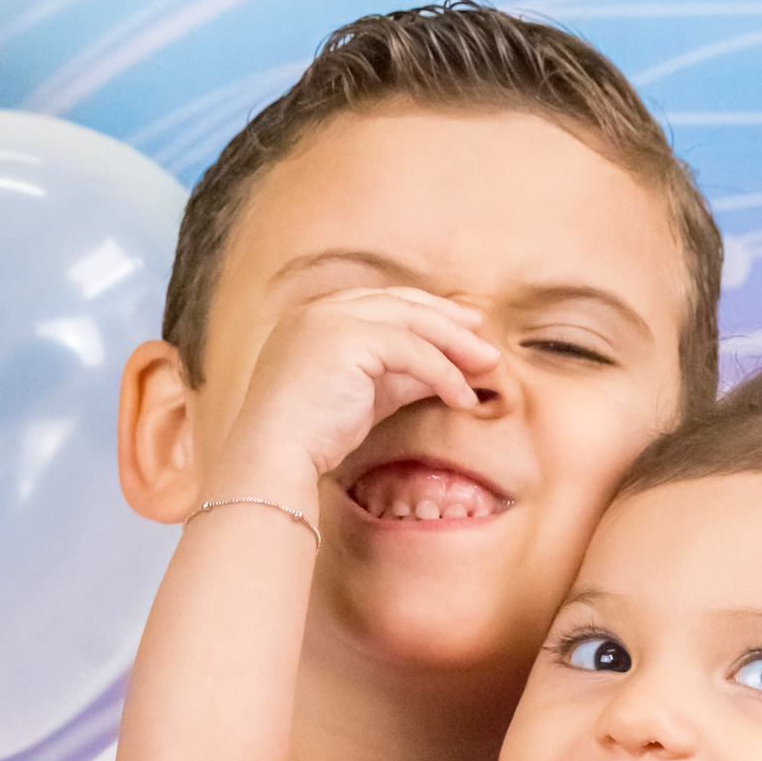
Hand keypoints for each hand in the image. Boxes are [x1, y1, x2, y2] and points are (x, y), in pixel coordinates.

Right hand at [216, 286, 501, 488]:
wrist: (274, 457)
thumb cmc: (313, 437)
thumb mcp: (363, 396)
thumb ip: (398, 376)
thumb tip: (446, 372)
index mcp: (314, 317)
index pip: (383, 303)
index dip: (428, 313)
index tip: (464, 328)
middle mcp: (319, 309)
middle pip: (402, 303)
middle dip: (449, 321)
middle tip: (485, 339)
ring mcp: (330, 319)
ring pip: (412, 322)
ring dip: (456, 345)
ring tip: (488, 368)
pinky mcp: (346, 339)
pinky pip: (412, 350)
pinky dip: (444, 373)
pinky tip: (463, 398)